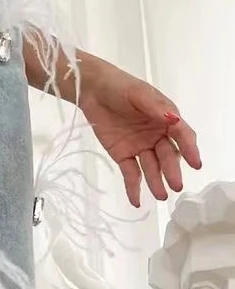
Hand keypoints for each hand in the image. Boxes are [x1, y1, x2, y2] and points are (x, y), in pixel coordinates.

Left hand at [79, 55, 201, 207]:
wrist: (92, 90)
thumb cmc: (119, 87)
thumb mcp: (140, 94)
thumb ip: (156, 108)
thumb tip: (173, 120)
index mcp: (166, 118)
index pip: (182, 136)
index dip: (190, 149)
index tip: (196, 163)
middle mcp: (156, 135)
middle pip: (167, 156)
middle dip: (172, 171)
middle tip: (176, 185)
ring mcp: (140, 147)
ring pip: (151, 167)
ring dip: (156, 182)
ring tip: (161, 196)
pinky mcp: (123, 155)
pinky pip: (131, 173)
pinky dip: (133, 187)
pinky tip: (137, 201)